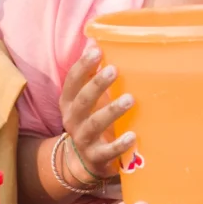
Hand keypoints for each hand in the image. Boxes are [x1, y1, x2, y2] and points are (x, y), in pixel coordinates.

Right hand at [58, 43, 133, 193]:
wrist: (84, 161)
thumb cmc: (91, 120)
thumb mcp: (88, 99)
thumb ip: (93, 76)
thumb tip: (99, 41)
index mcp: (69, 102)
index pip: (72, 81)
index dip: (82, 66)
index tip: (96, 50)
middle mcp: (72, 119)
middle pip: (82, 100)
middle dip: (96, 84)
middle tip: (114, 70)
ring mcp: (83, 139)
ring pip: (95, 124)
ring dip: (112, 111)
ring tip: (130, 99)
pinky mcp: (96, 157)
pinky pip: (108, 151)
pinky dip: (120, 144)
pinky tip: (133, 136)